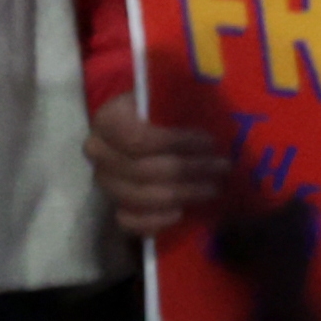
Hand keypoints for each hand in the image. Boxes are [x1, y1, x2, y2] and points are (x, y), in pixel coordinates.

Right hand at [89, 93, 230, 241]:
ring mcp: (104, 182)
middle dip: (190, 170)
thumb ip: (177, 102)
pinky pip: (128, 221)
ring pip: (139, 197)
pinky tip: (180, 213)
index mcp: (106, 121)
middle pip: (143, 171)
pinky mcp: (112, 205)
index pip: (138, 139)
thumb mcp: (162, 99)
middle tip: (222, 167)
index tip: (210, 141)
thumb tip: (212, 108)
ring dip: (182, 194)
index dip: (176, 143)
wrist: (133, 129)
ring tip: (212, 188)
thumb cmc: (156, 113)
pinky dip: (154, 221)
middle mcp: (98, 153)